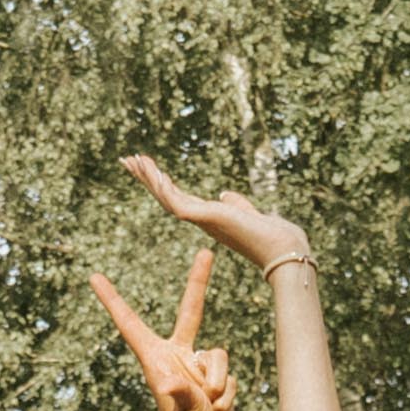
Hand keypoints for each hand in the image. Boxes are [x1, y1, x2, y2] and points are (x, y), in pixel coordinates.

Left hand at [89, 250, 247, 410]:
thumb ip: (182, 395)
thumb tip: (173, 381)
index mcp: (155, 362)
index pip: (131, 324)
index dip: (113, 300)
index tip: (95, 278)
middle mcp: (175, 359)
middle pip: (189, 312)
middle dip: (199, 283)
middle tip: (206, 252)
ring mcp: (196, 367)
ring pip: (218, 353)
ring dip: (218, 381)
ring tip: (210, 406)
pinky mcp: (215, 377)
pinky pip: (228, 372)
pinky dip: (227, 392)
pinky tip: (219, 410)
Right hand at [121, 151, 313, 278]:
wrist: (283, 250)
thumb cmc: (271, 235)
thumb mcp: (250, 212)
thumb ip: (237, 204)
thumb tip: (226, 195)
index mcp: (209, 217)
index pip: (178, 197)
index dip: (161, 183)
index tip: (147, 167)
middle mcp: (201, 220)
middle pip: (166, 195)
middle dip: (146, 178)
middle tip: (126, 160)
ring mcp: (202, 220)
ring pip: (167, 197)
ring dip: (150, 178)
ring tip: (133, 160)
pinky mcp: (206, 218)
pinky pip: (177, 202)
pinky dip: (165, 187)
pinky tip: (156, 172)